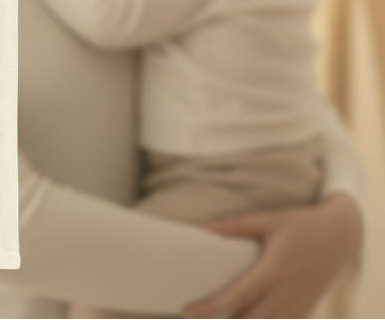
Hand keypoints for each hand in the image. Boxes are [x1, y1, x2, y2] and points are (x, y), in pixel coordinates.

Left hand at [183, 193, 361, 318]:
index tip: (187, 311)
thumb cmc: (301, 223)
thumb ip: (237, 224)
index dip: (210, 307)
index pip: (235, 297)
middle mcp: (286, 294)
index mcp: (273, 271)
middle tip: (193, 318)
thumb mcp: (270, 219)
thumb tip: (204, 226)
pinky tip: (248, 319)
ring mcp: (298, 305)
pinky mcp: (307, 309)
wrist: (341, 234)